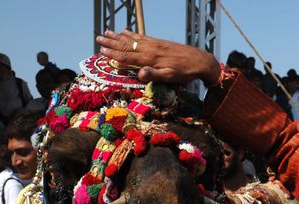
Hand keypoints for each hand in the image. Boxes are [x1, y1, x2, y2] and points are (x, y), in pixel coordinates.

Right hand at [96, 30, 220, 85]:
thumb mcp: (170, 77)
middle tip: (98, 38)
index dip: (114, 54)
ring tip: (107, 31)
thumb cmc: (185, 73)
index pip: (128, 56)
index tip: (100, 51)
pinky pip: (142, 37)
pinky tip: (126, 31)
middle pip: (127, 45)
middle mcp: (151, 49)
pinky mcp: (160, 42)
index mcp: (151, 59)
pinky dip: (132, 34)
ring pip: (133, 39)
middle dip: (112, 42)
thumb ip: (154, 75)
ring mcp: (155, 44)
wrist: (200, 61)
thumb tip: (139, 74)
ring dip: (119, 36)